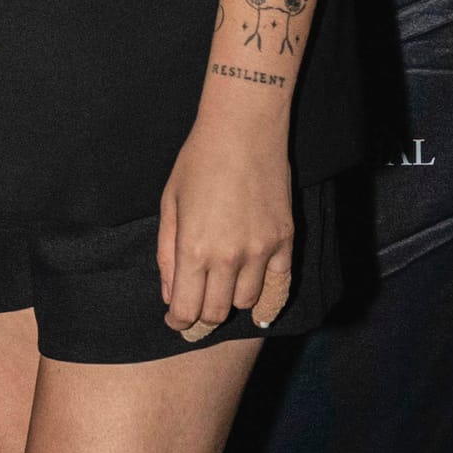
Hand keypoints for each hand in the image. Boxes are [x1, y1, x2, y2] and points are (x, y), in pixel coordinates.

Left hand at [156, 121, 293, 340]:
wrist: (243, 130)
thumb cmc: (198, 161)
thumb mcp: (170, 204)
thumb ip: (167, 254)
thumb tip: (170, 295)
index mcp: (194, 248)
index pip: (187, 309)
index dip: (178, 322)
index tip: (174, 322)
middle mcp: (229, 257)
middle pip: (216, 312)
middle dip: (201, 318)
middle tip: (194, 313)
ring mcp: (261, 251)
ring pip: (246, 302)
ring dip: (230, 301)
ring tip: (221, 290)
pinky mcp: (285, 241)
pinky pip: (280, 288)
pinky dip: (268, 304)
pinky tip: (260, 311)